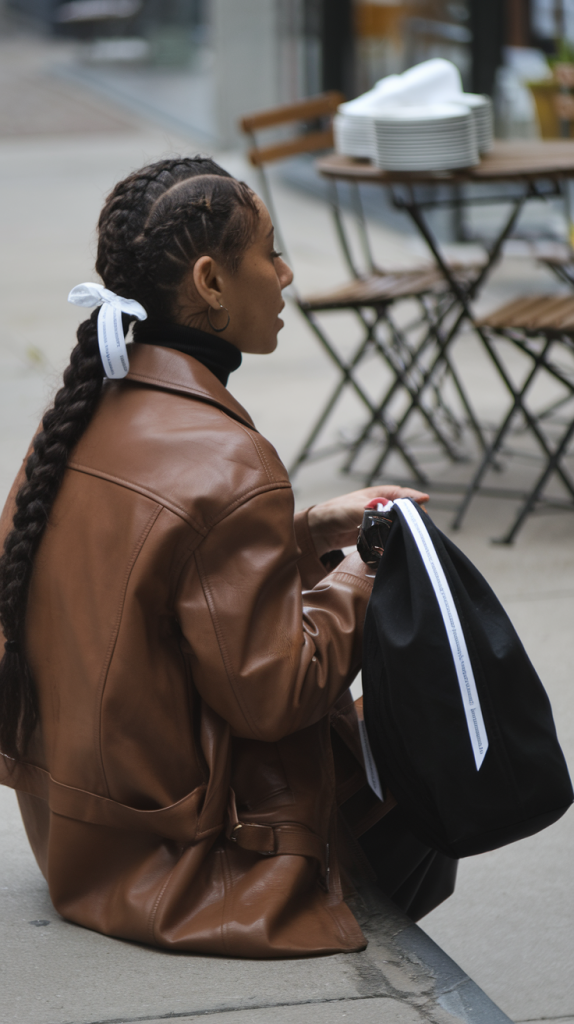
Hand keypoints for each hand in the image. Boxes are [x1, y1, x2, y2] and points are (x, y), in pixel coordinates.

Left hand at [307, 485, 428, 557]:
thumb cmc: (334, 513)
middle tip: (420, 525)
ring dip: (403, 530)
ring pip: (397, 525)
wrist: (319, 532)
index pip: (402, 494)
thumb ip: (372, 509)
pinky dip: (392, 542)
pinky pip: (388, 538)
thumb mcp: (355, 508)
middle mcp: (381, 507)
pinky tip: (396, 547)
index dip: (414, 497)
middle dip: (412, 517)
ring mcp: (378, 522)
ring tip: (412, 537)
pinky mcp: (375, 536)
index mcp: (378, 494)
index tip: (425, 501)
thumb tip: (390, 511)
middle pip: (403, 511)